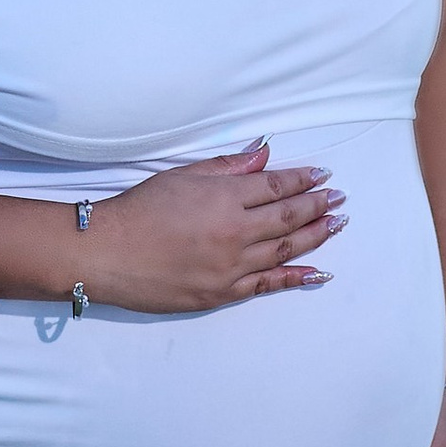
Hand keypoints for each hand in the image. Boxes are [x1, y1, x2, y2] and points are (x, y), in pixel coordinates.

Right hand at [77, 139, 344, 314]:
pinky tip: (317, 271)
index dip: (303, 180)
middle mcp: (234, 232)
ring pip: (285, 251)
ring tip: (337, 225)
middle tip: (339, 199)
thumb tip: (263, 153)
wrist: (107, 254)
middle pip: (288, 217)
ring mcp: (230, 267)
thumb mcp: (182, 176)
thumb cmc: (139, 209)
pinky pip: (267, 285)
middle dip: (317, 206)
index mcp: (224, 198)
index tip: (322, 174)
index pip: (276, 186)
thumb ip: (227, 167)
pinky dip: (295, 278)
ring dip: (315, 237)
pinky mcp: (222, 293)